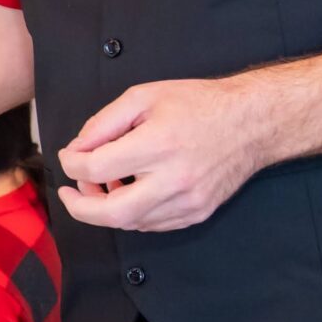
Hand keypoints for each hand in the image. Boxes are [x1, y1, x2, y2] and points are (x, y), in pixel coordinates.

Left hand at [54, 77, 272, 232]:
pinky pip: (153, 225)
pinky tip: (130, 192)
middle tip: (69, 193)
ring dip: (106, 209)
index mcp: (158, 145)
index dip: (72, 164)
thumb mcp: (145, 96)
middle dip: (79, 207)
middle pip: (111, 213)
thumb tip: (79, 147)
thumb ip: (105, 122)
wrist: (252, 122)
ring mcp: (188, 201)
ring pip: (131, 223)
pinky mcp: (197, 212)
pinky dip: (132, 213)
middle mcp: (174, 179)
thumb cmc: (200, 104)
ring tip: (104, 185)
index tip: (70, 157)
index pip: (96, 168)